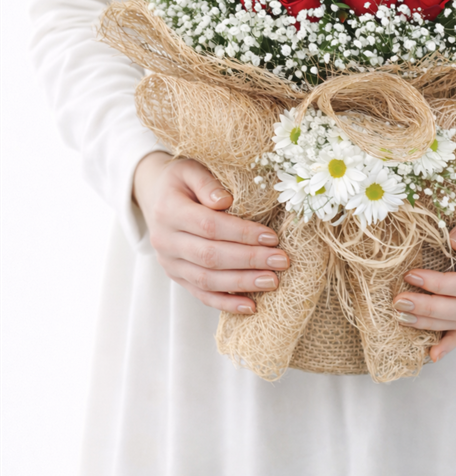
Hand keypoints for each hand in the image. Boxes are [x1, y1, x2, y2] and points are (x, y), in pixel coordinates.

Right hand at [133, 151, 288, 314]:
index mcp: (168, 210)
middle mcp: (165, 241)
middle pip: (210, 256)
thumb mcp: (190, 169)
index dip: (241, 233)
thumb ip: (207, 183)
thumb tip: (225, 201)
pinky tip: (250, 306)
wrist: (154, 196)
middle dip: (249, 260)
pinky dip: (226, 303)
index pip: (209, 226)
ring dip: (242, 283)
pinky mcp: (176, 276)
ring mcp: (169, 263)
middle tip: (281, 261)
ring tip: (273, 281)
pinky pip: (201, 294)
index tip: (272, 237)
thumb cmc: (180, 180)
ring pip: (207, 279)